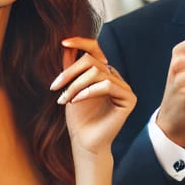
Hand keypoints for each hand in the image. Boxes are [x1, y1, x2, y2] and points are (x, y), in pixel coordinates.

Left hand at [53, 37, 134, 155]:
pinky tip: (76, 101)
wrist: (85, 142)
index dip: (81, 42)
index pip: (95, 49)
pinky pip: (107, 85)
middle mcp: (115, 77)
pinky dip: (88, 91)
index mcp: (103, 72)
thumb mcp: (70, 88)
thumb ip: (70, 67)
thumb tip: (65, 44)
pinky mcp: (129, 99)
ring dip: (76, 85)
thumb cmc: (78, 117)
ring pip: (98, 72)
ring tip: (64, 99)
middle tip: (55, 86)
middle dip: (70, 72)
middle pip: (93, 60)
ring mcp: (124, 88)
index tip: (63, 42)